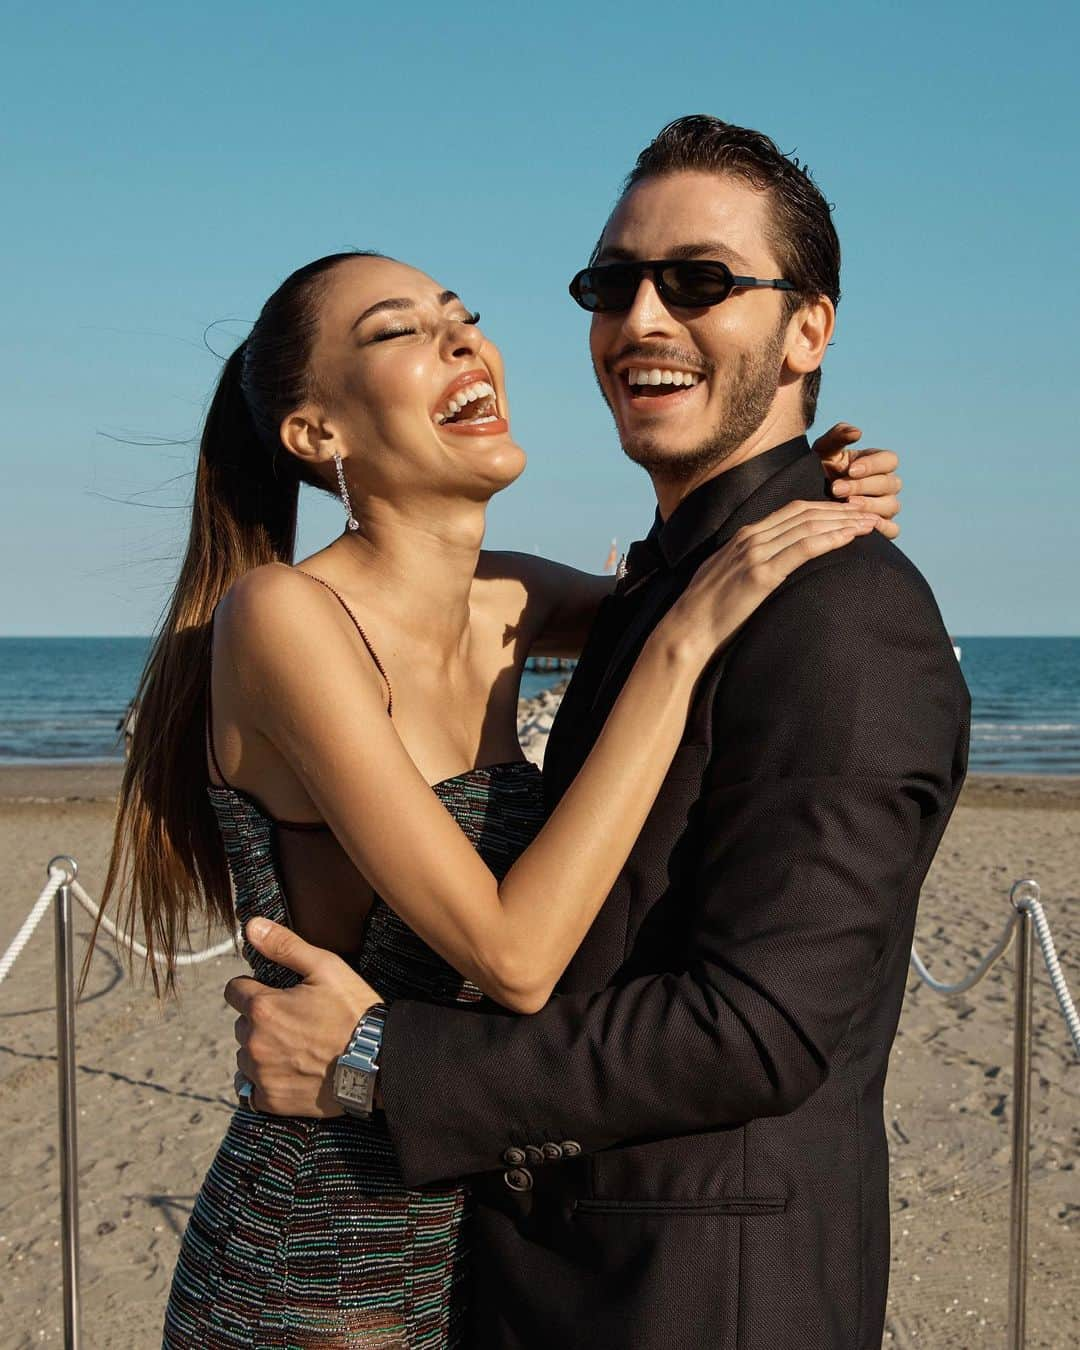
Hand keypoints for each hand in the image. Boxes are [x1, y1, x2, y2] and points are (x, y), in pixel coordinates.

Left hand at [224, 918, 382, 1116]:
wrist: (378, 1062)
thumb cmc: (354, 1011)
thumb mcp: (326, 967)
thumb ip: (284, 945)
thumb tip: (250, 926)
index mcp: (262, 1007)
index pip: (234, 990)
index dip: (255, 988)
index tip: (279, 993)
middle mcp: (254, 1042)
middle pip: (241, 1024)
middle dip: (261, 1019)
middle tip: (297, 1021)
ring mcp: (261, 1074)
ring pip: (245, 1056)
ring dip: (262, 1050)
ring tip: (298, 1048)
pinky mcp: (270, 1100)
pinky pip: (251, 1088)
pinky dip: (265, 1079)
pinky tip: (291, 1072)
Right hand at [661, 500, 877, 660]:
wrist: (687, 630)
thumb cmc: (707, 610)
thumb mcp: (728, 575)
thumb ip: (749, 563)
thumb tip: (770, 565)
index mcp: (744, 536)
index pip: (793, 511)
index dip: (825, 507)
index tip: (850, 512)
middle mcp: (751, 538)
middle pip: (806, 513)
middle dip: (841, 511)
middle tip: (870, 513)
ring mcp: (755, 554)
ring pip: (809, 527)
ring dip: (844, 523)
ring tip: (870, 524)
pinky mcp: (761, 575)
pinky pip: (803, 549)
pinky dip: (830, 539)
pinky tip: (850, 538)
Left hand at [812, 422, 901, 539]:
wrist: (808, 495)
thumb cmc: (819, 469)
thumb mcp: (824, 451)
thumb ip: (838, 436)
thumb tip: (857, 432)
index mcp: (877, 463)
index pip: (890, 460)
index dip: (873, 465)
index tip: (851, 469)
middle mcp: (886, 485)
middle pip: (890, 484)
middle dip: (863, 486)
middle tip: (837, 489)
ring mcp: (885, 506)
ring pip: (891, 505)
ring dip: (869, 506)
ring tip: (846, 506)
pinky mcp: (881, 527)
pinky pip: (892, 530)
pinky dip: (882, 528)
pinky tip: (861, 526)